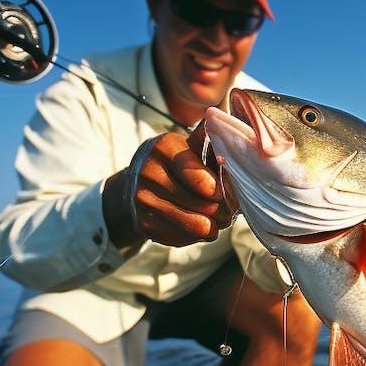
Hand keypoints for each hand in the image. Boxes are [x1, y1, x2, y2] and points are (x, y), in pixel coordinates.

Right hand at [103, 133, 232, 247]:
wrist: (137, 184)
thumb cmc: (177, 163)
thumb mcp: (191, 146)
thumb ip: (212, 139)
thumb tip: (227, 125)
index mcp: (164, 147)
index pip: (206, 183)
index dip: (223, 192)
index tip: (227, 191)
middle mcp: (148, 173)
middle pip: (206, 206)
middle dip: (224, 210)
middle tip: (228, 208)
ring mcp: (143, 201)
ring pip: (198, 226)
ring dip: (214, 226)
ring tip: (216, 217)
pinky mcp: (143, 225)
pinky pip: (185, 239)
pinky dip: (197, 235)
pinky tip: (196, 223)